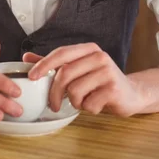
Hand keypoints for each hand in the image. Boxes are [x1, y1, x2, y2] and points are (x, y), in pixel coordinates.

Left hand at [23, 43, 143, 116]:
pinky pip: (88, 104)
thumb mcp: (78, 69)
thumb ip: (54, 64)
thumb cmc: (100, 82)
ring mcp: (108, 72)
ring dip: (74, 102)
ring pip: (75, 91)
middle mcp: (99, 57)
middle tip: (52, 105)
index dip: (44, 64)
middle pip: (65, 74)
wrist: (131, 93)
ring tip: (83, 101)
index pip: (61, 53)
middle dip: (54, 93)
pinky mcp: (114, 89)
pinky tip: (96, 104)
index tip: (32, 77)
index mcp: (88, 49)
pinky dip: (87, 109)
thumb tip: (27, 57)